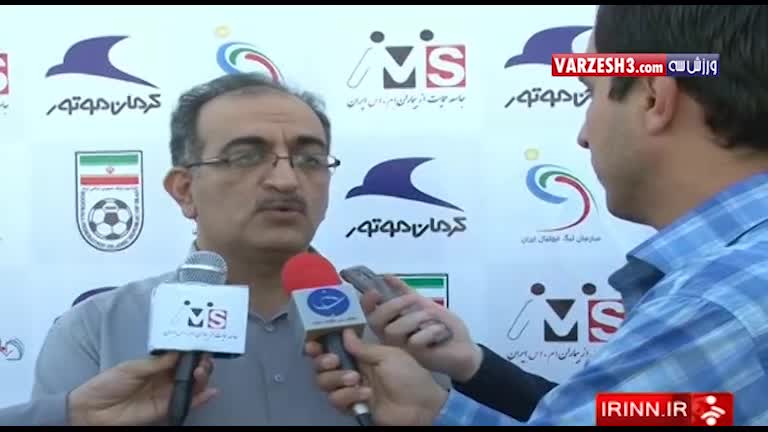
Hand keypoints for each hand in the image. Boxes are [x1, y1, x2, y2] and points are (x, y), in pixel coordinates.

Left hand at [68, 352, 217, 425]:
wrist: (92, 411)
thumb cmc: (107, 385)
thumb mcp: (132, 368)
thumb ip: (157, 362)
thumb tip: (179, 352)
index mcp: (155, 365)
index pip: (179, 356)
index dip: (191, 350)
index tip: (201, 344)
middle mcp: (163, 378)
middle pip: (189, 370)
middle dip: (200, 363)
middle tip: (204, 359)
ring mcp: (165, 394)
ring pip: (191, 385)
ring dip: (201, 378)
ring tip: (202, 372)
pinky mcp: (165, 409)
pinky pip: (187, 403)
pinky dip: (201, 399)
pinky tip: (210, 392)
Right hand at [306, 329, 447, 425]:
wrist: (421, 407)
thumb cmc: (409, 376)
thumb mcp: (389, 355)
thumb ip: (363, 347)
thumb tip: (344, 332)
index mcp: (361, 355)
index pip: (334, 346)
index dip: (320, 344)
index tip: (313, 343)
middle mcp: (351, 370)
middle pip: (321, 365)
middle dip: (322, 361)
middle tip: (333, 361)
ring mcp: (350, 389)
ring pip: (324, 383)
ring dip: (336, 379)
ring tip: (356, 380)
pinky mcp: (351, 406)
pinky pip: (336, 400)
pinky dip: (348, 396)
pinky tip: (365, 395)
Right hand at [362, 275, 482, 382]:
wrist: (464, 347)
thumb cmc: (443, 327)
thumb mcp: (424, 304)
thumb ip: (405, 292)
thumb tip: (387, 277)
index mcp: (393, 324)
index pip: (370, 313)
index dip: (367, 302)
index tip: (375, 291)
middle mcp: (392, 338)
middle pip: (376, 321)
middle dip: (393, 305)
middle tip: (413, 298)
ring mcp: (402, 350)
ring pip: (394, 330)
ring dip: (417, 318)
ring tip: (434, 320)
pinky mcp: (415, 358)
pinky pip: (415, 340)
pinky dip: (432, 331)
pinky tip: (441, 334)